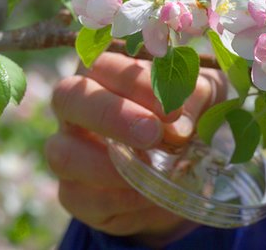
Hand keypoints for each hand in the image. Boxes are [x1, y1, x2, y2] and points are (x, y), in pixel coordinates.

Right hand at [46, 52, 225, 247]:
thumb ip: (194, 99)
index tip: (173, 110)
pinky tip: (147, 196)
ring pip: (62, 152)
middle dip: (111, 115)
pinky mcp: (73, 192)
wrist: (184, 171)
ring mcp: (68, 149)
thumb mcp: (203, 98)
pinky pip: (78, 196)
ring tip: (149, 169)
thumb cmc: (187, 116)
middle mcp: (77, 107)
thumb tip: (177, 127)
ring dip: (106, 164)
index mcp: (106, 72)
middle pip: (68, 98)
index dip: (137, 85)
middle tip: (151, 134)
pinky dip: (115, 199)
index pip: (106, 66)